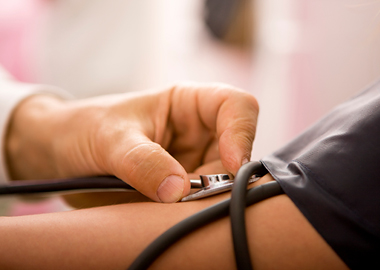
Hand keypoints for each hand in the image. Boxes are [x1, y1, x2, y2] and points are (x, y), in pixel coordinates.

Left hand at [6, 83, 258, 202]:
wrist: (59, 156)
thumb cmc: (83, 129)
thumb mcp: (109, 139)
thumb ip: (142, 161)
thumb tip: (179, 190)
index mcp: (187, 104)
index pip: (237, 106)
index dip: (242, 132)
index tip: (232, 164)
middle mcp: (198, 134)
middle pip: (236, 154)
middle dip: (222, 179)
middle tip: (189, 199)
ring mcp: (191, 164)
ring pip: (223, 184)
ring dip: (206, 200)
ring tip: (168, 208)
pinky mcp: (180, 191)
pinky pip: (200, 204)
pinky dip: (192, 214)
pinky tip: (167, 217)